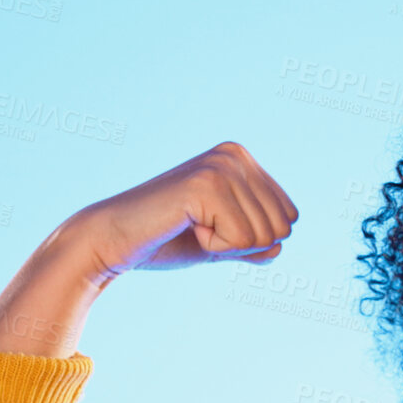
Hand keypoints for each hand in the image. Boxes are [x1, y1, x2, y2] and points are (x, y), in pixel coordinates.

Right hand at [0, 140, 297, 356]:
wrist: (113, 242)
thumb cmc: (164, 241)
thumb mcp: (219, 243)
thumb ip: (252, 243)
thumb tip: (280, 245)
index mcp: (242, 159)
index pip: (289, 217)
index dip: (251, 240)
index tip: (209, 228)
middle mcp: (235, 154)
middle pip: (282, 227)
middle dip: (243, 245)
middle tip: (198, 230)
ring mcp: (221, 166)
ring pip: (264, 235)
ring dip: (225, 246)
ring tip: (188, 227)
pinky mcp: (206, 184)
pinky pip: (241, 239)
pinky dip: (213, 248)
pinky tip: (183, 227)